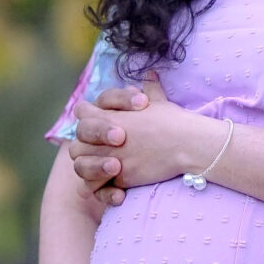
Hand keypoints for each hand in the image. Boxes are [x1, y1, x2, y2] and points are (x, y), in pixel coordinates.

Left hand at [71, 76, 219, 200]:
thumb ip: (149, 88)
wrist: (187, 144)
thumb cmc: (173, 121)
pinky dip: (103, 189)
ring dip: (91, 168)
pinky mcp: (119, 179)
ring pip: (81, 167)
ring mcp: (109, 160)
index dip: (88, 117)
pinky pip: (99, 188)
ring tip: (109, 167)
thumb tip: (150, 75)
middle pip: (76, 144)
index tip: (102, 121)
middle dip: (86, 147)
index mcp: (109, 116)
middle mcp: (103, 139)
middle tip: (104, 150)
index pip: (82, 113)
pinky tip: (116, 186)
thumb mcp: (158, 101)